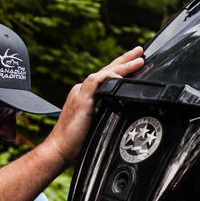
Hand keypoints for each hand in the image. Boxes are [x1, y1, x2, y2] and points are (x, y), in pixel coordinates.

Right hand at [46, 46, 145, 166]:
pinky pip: (96, 82)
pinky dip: (109, 77)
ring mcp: (80, 93)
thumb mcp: (97, 124)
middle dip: (125, 60)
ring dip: (122, 66)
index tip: (136, 62)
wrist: (59, 150)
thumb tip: (122, 112)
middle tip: (140, 50)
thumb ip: (106, 113)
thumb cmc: (76, 142)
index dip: (121, 69)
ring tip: (139, 60)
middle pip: (107, 70)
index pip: (106, 77)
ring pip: (104, 73)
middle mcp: (82, 90)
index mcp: (86, 95)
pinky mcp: (81, 99)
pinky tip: (121, 75)